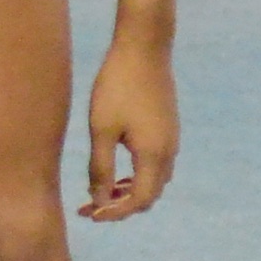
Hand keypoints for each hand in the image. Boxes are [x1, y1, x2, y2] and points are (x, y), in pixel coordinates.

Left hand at [81, 43, 178, 220]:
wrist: (144, 47)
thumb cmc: (117, 86)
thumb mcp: (101, 129)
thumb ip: (100, 168)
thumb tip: (99, 201)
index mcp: (153, 155)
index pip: (137, 201)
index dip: (114, 214)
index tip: (89, 214)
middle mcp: (169, 152)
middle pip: (149, 195)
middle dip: (120, 206)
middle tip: (90, 206)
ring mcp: (172, 139)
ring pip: (154, 180)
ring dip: (129, 191)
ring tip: (101, 189)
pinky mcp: (168, 127)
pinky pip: (157, 164)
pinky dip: (137, 174)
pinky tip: (116, 166)